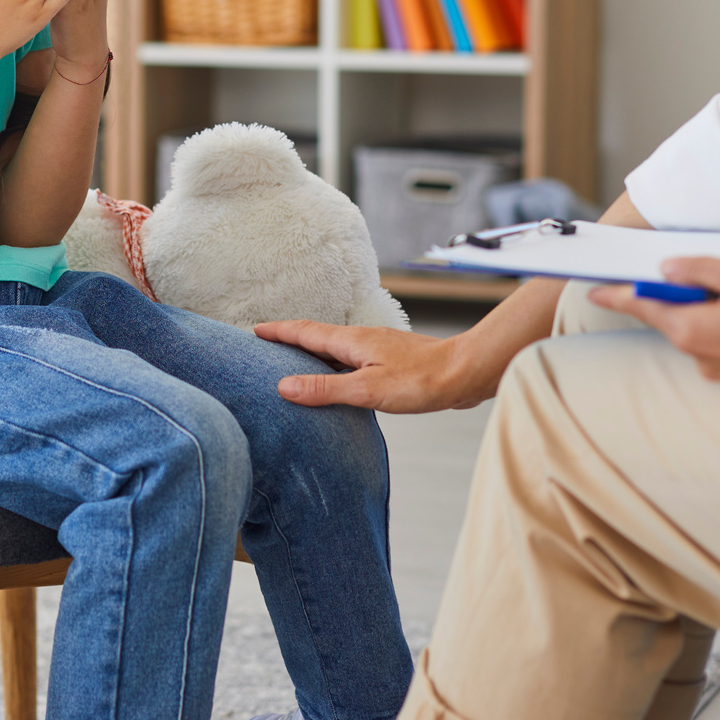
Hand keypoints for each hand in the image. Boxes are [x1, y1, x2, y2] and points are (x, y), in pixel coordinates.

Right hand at [255, 321, 487, 413]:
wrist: (464, 374)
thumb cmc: (422, 381)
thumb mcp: (367, 389)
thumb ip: (325, 388)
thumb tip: (283, 386)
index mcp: (352, 341)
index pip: (305, 331)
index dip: (278, 331)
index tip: (254, 330)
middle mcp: (362, 339)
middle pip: (317, 336)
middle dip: (289, 339)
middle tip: (265, 345)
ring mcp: (377, 349)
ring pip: (335, 348)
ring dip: (312, 352)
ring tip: (293, 363)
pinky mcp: (391, 362)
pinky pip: (351, 360)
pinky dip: (334, 365)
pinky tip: (338, 380)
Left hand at [587, 257, 719, 390]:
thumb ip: (700, 268)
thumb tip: (672, 269)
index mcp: (690, 329)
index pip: (641, 306)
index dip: (617, 294)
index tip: (595, 289)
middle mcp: (699, 355)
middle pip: (675, 315)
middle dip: (686, 292)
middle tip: (710, 273)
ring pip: (704, 326)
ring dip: (716, 307)